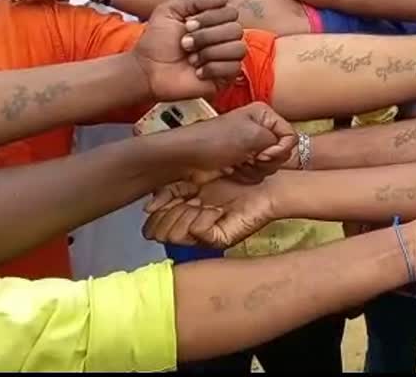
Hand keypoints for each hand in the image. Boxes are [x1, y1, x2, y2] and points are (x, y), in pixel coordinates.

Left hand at [132, 0, 245, 100]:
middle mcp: (223, 39)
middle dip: (207, 36)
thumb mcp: (170, 11)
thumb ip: (195, 2)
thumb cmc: (157, 42)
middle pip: (236, 30)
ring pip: (238, 49)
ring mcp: (226, 59)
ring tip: (191, 59)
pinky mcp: (225, 78)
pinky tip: (197, 73)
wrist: (148, 70)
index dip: (211, 18)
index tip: (188, 25)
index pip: (231, 12)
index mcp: (213, 22)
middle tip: (185, 44)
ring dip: (210, 53)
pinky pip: (234, 68)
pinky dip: (212, 69)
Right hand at [142, 176, 276, 247]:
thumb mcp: (194, 178)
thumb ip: (171, 190)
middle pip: (160, 234)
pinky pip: (200, 234)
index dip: (156, 213)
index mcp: (182, 215)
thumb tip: (149, 207)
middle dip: (168, 213)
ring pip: (177, 237)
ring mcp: (205, 237)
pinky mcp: (222, 239)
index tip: (167, 198)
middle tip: (189, 200)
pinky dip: (203, 219)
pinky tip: (215, 209)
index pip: (154, 226)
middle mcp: (190, 230)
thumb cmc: (235, 176)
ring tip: (203, 204)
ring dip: (185, 215)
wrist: (266, 184)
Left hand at [166, 102, 296, 183]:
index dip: (279, 149)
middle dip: (266, 160)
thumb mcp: (252, 135)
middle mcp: (261, 129)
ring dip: (254, 169)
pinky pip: (258, 174)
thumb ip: (278, 141)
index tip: (261, 154)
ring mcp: (252, 147)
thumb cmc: (215, 141)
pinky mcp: (244, 162)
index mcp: (264, 115)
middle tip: (248, 158)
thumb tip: (283, 152)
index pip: (290, 136)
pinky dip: (246, 175)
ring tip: (237, 163)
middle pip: (282, 153)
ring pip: (271, 166)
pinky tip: (233, 169)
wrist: (187, 157)